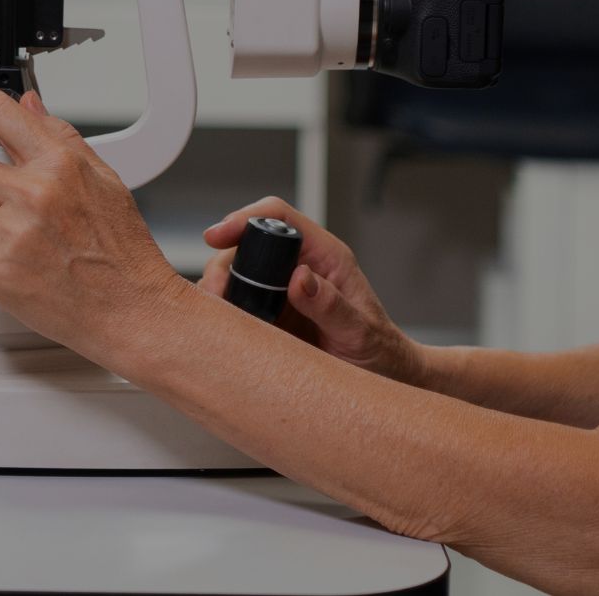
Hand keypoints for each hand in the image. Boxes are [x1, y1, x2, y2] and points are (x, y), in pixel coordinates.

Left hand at [0, 90, 185, 348]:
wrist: (131, 309)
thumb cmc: (122, 252)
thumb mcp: (103, 179)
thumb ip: (60, 137)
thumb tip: (28, 106)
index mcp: (62, 164)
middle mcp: (37, 194)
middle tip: (4, 203)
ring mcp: (16, 234)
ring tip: (6, 233)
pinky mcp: (0, 273)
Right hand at [199, 197, 424, 385]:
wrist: (385, 378)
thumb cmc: (381, 352)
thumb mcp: (360, 332)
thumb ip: (331, 305)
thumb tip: (299, 277)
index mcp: (326, 257)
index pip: (280, 218)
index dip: (246, 218)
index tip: (219, 235)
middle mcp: (301, 267)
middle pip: (248, 245)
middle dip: (222, 264)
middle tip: (213, 294)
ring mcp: (283, 291)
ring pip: (238, 275)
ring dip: (220, 291)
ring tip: (217, 318)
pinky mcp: (272, 316)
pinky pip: (240, 306)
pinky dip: (225, 315)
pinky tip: (222, 332)